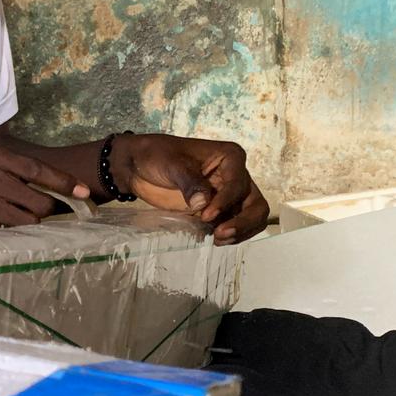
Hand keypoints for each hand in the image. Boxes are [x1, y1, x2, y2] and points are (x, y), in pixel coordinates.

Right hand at [0, 143, 89, 231]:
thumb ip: (5, 161)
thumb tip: (37, 175)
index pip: (39, 171)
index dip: (65, 182)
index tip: (84, 193)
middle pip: (39, 202)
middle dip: (50, 209)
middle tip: (50, 211)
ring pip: (27, 221)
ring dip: (31, 222)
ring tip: (24, 218)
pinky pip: (6, 233)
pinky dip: (10, 232)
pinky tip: (2, 226)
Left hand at [111, 134, 268, 244]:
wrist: (140, 166)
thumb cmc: (157, 156)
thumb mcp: (172, 164)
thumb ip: (189, 183)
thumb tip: (203, 204)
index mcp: (230, 157)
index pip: (238, 184)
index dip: (225, 202)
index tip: (205, 215)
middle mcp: (236, 176)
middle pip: (256, 204)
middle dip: (243, 222)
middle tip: (219, 234)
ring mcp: (230, 195)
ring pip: (252, 218)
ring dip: (240, 232)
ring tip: (217, 239)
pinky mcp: (220, 211)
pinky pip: (236, 226)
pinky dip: (232, 235)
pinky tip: (214, 239)